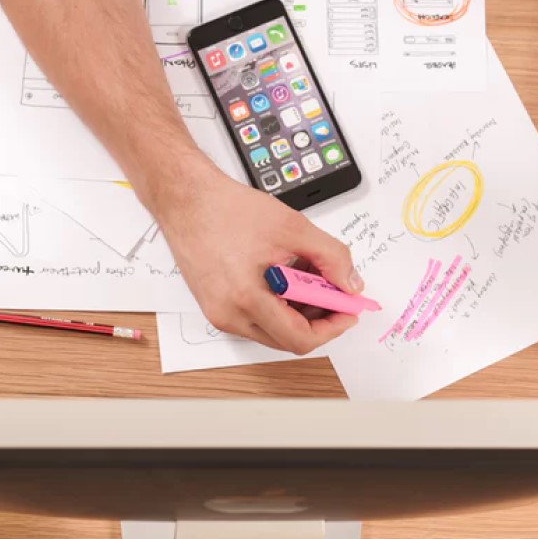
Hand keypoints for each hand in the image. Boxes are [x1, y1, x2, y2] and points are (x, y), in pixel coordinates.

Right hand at [154, 162, 362, 353]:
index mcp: (246, 299)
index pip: (300, 339)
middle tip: (334, 291)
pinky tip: (285, 275)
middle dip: (317, 318)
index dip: (332, 328)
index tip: (348, 310)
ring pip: (272, 329)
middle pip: (287, 339)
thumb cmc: (226, 209)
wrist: (186, 199)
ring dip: (298, 310)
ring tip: (307, 275)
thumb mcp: (293, 227)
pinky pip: (255, 318)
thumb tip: (350, 284)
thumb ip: (331, 257)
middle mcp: (229, 315)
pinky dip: (277, 304)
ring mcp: (219, 313)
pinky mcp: (214, 305)